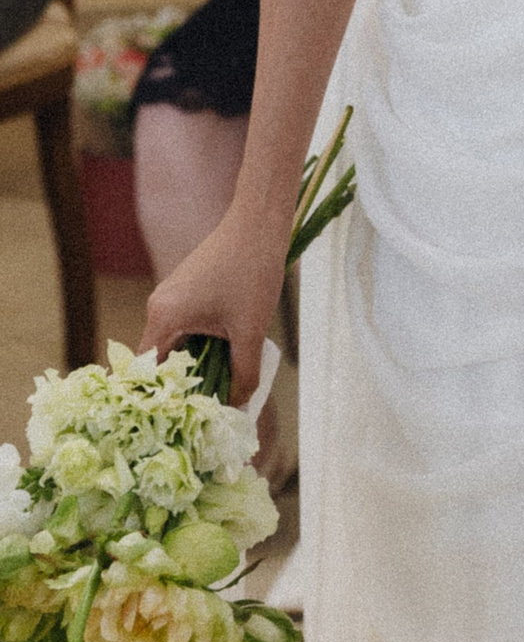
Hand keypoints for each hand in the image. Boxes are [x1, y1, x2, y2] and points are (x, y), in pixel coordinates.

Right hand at [140, 205, 286, 404]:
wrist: (259, 223)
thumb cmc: (252, 272)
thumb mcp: (250, 330)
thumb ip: (242, 373)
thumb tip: (238, 407)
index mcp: (163, 317)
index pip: (146, 371)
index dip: (160, 397)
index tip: (175, 419)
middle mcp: (159, 306)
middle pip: (160, 359)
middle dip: (181, 385)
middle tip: (202, 411)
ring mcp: (172, 296)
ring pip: (176, 343)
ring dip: (195, 364)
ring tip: (216, 389)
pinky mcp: (187, 289)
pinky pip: (186, 327)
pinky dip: (200, 345)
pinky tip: (224, 357)